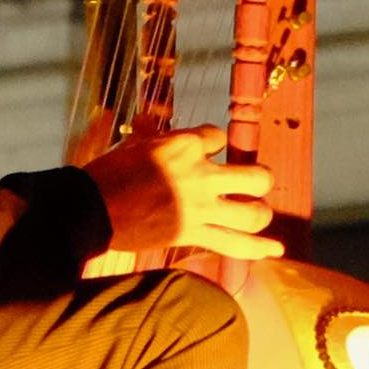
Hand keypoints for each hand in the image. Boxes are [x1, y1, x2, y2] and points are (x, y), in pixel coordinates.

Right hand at [83, 126, 281, 271]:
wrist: (90, 209)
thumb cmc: (106, 174)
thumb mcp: (131, 145)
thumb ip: (147, 132)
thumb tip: (145, 119)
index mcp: (184, 144)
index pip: (219, 136)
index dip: (214, 145)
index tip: (205, 152)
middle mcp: (200, 174)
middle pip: (255, 176)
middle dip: (258, 180)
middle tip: (250, 184)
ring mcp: (200, 207)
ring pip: (253, 213)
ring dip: (258, 214)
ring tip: (254, 213)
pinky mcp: (193, 234)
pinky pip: (235, 245)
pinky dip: (258, 249)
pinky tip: (278, 249)